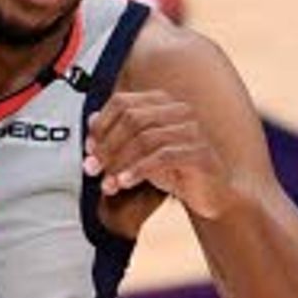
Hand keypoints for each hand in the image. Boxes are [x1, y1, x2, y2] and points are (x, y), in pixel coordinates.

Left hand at [86, 87, 242, 217]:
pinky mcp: (199, 152)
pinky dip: (138, 171)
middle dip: (107, 146)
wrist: (209, 195)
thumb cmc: (175, 170)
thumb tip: (90, 120)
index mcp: (163, 103)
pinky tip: (124, 183)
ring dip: (119, 163)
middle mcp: (179, 111)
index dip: (101, 125)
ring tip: (108, 184)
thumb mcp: (139, 153)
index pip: (123, 102)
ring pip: (145, 139)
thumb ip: (117, 136)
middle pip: (132, 119)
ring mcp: (191, 130)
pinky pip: (162, 157)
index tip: (89, 148)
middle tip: (92, 168)